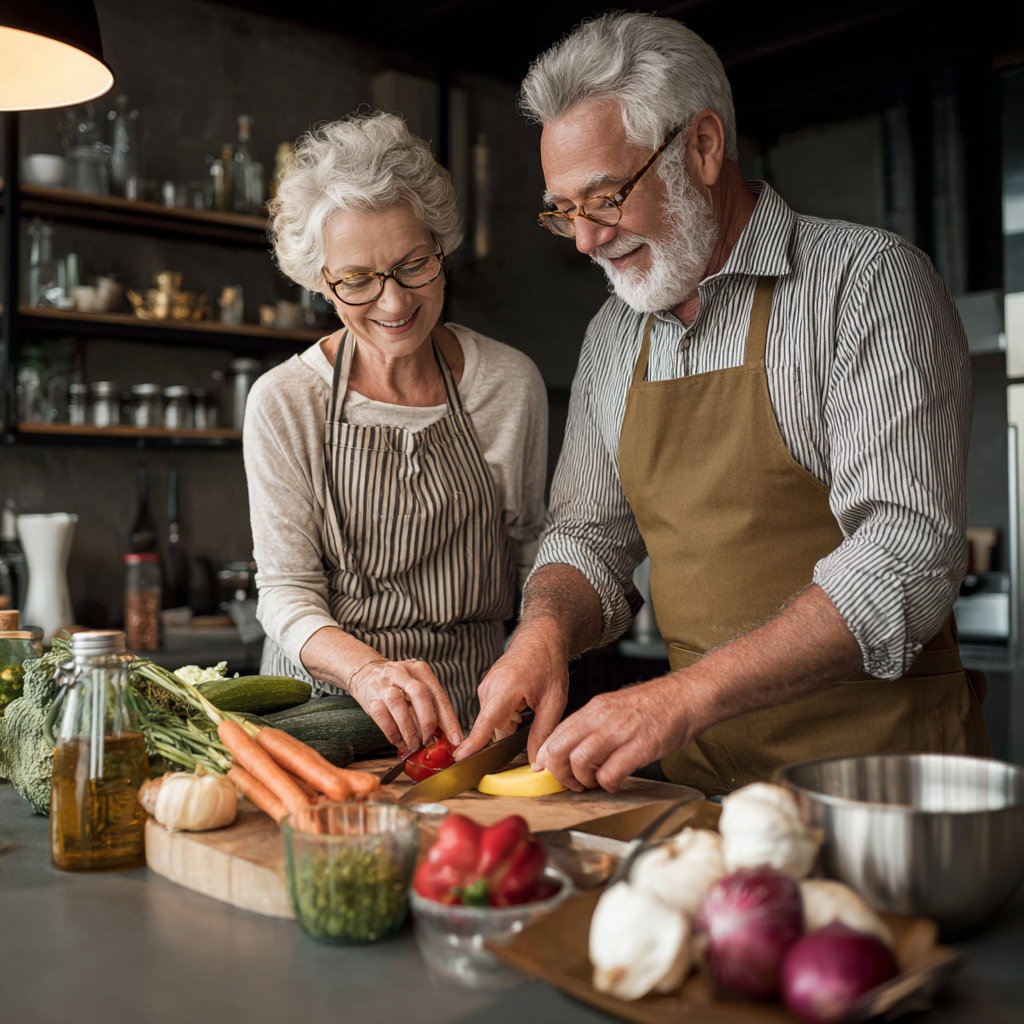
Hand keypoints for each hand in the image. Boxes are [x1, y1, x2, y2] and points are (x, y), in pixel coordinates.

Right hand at [346, 659, 461, 753]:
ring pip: (399, 706)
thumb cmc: (398, 683)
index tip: (455, 738)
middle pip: (420, 695)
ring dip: (409, 730)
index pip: (439, 696)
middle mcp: (404, 674)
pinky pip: (382, 716)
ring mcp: (385, 684)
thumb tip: (446, 734)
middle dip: (427, 722)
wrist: (366, 671)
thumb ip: (430, 705)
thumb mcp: (417, 685)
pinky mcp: (371, 696)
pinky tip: (398, 740)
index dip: (449, 720)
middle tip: (429, 740)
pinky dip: (392, 733)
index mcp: (421, 671)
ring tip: (413, 744)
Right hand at [455, 633, 569, 763]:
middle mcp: (489, 687)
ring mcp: (486, 687)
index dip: (473, 742)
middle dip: (513, 731)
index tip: (460, 757)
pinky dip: (509, 712)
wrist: (540, 635)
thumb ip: (543, 732)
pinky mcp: (487, 688)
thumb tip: (536, 761)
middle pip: (494, 726)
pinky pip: (495, 711)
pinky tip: (524, 700)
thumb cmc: (548, 661)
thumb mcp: (554, 700)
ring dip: (513, 720)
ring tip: (531, 702)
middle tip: (534, 715)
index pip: (486, 722)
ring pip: (496, 720)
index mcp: (504, 688)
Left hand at [533, 674, 695, 792]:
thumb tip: (574, 748)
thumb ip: (594, 725)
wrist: (688, 696)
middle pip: (560, 749)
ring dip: (583, 780)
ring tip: (595, 783)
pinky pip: (611, 773)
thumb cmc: (656, 705)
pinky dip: (609, 785)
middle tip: (571, 783)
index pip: (555, 734)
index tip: (546, 771)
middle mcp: (602, 718)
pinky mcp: (641, 747)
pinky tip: (616, 783)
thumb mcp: (616, 707)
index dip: (546, 757)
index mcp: (594, 708)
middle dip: (559, 774)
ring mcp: (620, 731)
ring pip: (580, 762)